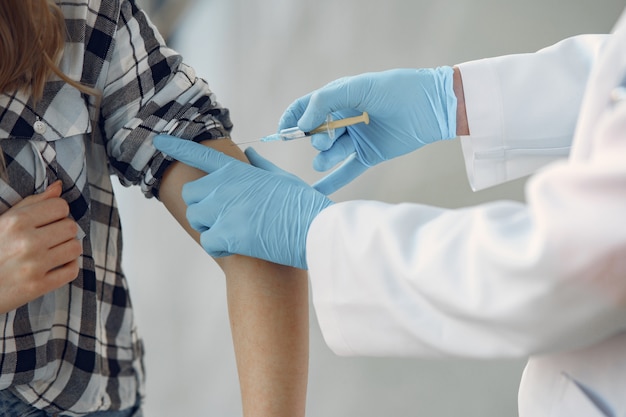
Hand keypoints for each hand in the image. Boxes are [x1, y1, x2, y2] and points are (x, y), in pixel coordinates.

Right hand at [0, 181, 81, 313]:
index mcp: (16, 222)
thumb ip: (32, 203)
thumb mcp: (2, 221)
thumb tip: (58, 187)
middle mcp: (26, 242)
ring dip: (68, 248)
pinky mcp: (37, 287)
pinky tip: (56, 265)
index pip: (60, 206)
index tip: (49, 220)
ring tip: (54, 251)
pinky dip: (68, 267)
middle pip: (71, 227)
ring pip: (75, 248)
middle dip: (64, 230)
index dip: (58, 212)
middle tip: (51, 237)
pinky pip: (72, 271)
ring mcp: (33, 266)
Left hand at [153, 136, 332, 268]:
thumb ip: (260, 166)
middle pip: (192, 195)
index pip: (200, 154)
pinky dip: (221, 248)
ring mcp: (223, 209)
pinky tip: (240, 247)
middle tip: (225, 216)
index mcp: (237, 170)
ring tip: (237, 232)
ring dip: (211, 227)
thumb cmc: (302, 204)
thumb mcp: (282, 178)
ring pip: (197, 219)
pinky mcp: (226, 234)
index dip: (176, 147)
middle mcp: (225, 186)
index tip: (159, 141)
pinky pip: (208, 242)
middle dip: (203, 205)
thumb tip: (249, 154)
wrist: (315, 229)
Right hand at [279, 67, 457, 193]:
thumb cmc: (397, 89)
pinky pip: (346, 171)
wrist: (432, 106)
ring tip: (327, 157)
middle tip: (325, 140)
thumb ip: (326, 100)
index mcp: (340, 97)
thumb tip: (302, 122)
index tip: (283, 132)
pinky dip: (331, 182)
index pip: (306, 107)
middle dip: (316, 139)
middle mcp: (345, 118)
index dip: (292, 118)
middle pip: (316, 133)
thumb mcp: (358, 87)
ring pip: (330, 154)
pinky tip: (315, 193)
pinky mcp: (369, 156)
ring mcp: (357, 139)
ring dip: (324, 158)